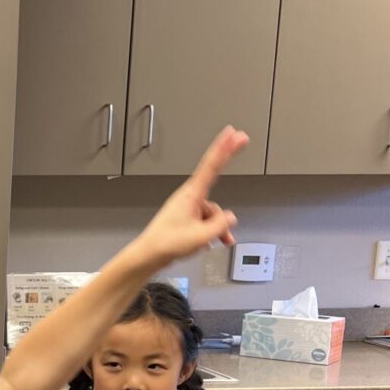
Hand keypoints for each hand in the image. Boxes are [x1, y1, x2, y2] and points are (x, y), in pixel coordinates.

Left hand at [132, 126, 246, 266]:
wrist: (148, 255)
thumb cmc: (166, 243)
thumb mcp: (201, 236)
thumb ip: (221, 225)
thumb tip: (230, 218)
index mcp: (191, 195)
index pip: (211, 165)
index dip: (224, 148)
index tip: (232, 134)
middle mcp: (189, 197)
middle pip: (214, 178)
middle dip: (227, 160)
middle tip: (241, 139)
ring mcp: (188, 207)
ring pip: (213, 211)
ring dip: (218, 227)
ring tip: (214, 241)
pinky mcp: (186, 218)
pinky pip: (206, 221)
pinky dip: (211, 232)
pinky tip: (209, 243)